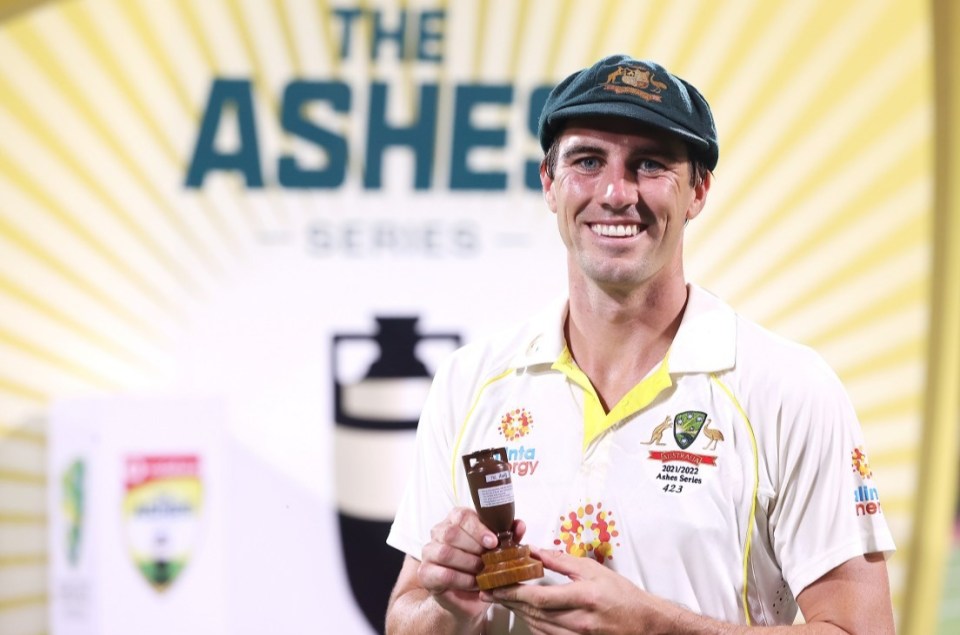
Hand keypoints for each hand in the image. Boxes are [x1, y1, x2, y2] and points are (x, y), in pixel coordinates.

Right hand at [418, 507, 526, 621]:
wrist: (469, 596)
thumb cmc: (483, 567)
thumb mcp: (499, 550)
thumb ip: (509, 536)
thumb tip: (520, 525)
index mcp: (456, 519)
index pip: (462, 516)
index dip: (478, 528)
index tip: (493, 541)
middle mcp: (439, 531)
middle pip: (452, 533)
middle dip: (474, 548)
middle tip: (489, 560)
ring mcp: (429, 551)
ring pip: (445, 552)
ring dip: (468, 564)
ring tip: (482, 572)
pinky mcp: (425, 572)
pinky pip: (443, 574)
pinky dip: (462, 580)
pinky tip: (474, 583)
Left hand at [482, 547, 675, 634]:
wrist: (644, 622)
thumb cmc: (621, 594)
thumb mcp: (592, 569)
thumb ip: (561, 561)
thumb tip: (535, 551)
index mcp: (583, 597)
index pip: (539, 598)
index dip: (513, 593)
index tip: (496, 586)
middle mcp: (579, 621)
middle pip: (533, 614)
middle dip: (509, 602)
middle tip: (490, 592)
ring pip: (538, 626)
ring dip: (518, 613)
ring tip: (504, 600)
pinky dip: (533, 625)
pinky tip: (526, 614)